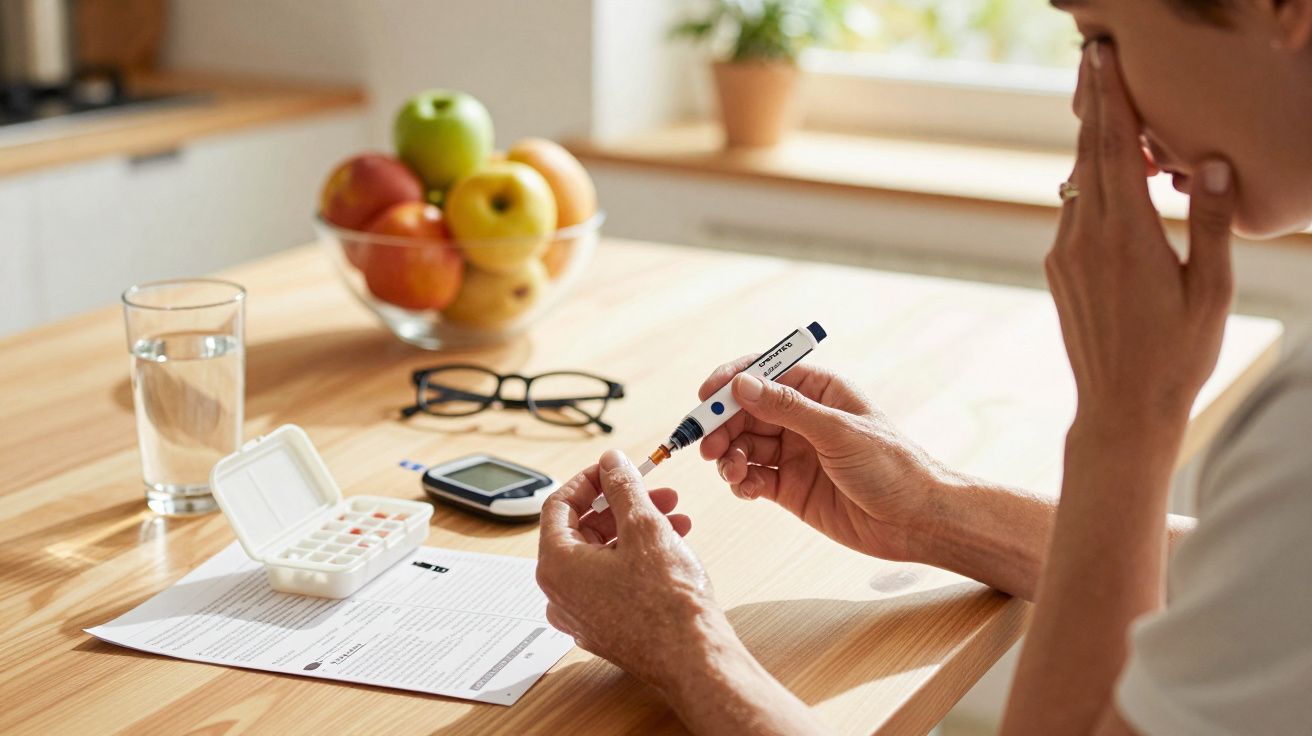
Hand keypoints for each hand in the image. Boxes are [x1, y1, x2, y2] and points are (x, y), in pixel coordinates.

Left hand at [537, 450, 729, 690]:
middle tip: (654, 490)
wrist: (694, 658)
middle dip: (620, 505)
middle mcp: (559, 594)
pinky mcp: (605, 628)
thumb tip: (611, 462)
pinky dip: (636, 557)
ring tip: (675, 516)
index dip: (588, 480)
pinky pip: (611, 580)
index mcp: (556, 566)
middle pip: (581, 531)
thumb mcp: (644, 526)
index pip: (558, 506)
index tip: (614, 468)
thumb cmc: (667, 601)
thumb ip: (622, 487)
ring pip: (601, 556)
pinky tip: (672, 546)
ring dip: (635, 529)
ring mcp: (581, 615)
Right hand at [698, 360, 957, 561]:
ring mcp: (795, 452)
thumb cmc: (892, 467)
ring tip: (731, 471)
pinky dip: (741, 481)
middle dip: (723, 425)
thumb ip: (787, 408)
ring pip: (744, 445)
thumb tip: (742, 384)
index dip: (732, 381)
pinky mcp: (790, 487)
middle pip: (746, 411)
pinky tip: (745, 488)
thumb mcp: (838, 431)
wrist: (915, 521)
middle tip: (708, 444)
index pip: (765, 373)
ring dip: (729, 455)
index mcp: (819, 391)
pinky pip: (753, 477)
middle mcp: (802, 418)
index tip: (706, 396)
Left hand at [1047, 41, 1234, 434]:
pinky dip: (1088, 182)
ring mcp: (1066, 253)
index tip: (1103, 58)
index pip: (1116, 149)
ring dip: (1090, 141)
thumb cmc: (1177, 354)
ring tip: (1102, 101)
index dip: (1111, 98)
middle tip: (1093, 56)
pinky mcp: (1059, 269)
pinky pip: (1074, 211)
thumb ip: (1210, 222)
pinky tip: (1105, 172)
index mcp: (1127, 235)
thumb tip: (1213, 163)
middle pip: (1088, 152)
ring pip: (1077, 181)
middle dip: (1093, 101)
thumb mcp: (1211, 289)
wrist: (1119, 409)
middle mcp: (1086, 236)